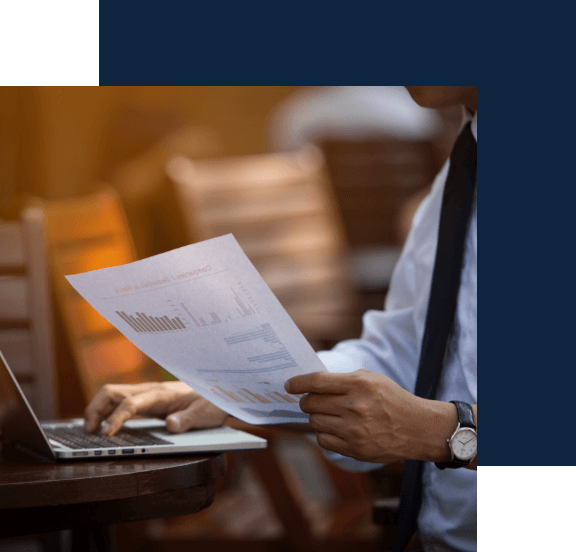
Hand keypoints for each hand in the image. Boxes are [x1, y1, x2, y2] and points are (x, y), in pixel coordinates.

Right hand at [83, 381, 228, 435]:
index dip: (116, 417)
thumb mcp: (205, 414)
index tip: (106, 433)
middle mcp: (150, 391)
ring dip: (97, 409)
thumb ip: (187, 420)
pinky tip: (104, 426)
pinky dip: (106, 412)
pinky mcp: (147, 401)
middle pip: (112, 392)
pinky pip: (120, 402)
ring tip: (90, 430)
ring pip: (112, 395)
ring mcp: (147, 395)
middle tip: (88, 431)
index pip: (131, 403)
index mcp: (162, 393)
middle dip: (95, 408)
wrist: (219, 393)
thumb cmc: (212, 403)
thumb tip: (170, 424)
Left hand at [285, 369, 450, 463]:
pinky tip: (333, 428)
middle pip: (312, 403)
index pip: (317, 382)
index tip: (289, 385)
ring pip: (314, 422)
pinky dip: (323, 433)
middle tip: (309, 400)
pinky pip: (323, 440)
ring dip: (314, 417)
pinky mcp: (354, 449)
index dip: (298, 383)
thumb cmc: (392, 399)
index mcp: (359, 385)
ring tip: (325, 414)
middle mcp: (355, 407)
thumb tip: (313, 384)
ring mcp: (354, 431)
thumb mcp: (371, 379)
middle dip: (306, 401)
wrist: (417, 428)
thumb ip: (343, 379)